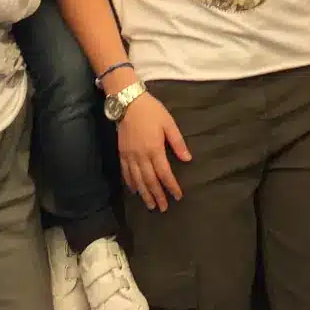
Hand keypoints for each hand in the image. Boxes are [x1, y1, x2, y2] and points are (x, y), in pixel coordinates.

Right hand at [118, 91, 191, 211]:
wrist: (128, 102)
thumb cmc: (152, 111)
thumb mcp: (169, 123)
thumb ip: (178, 142)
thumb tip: (187, 159)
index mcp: (154, 149)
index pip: (164, 173)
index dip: (171, 186)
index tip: (177, 196)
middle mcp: (141, 156)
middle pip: (150, 181)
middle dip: (157, 195)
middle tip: (163, 208)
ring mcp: (129, 156)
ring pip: (137, 180)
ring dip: (144, 194)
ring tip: (150, 205)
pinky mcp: (122, 153)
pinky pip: (125, 173)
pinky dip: (131, 183)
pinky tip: (134, 190)